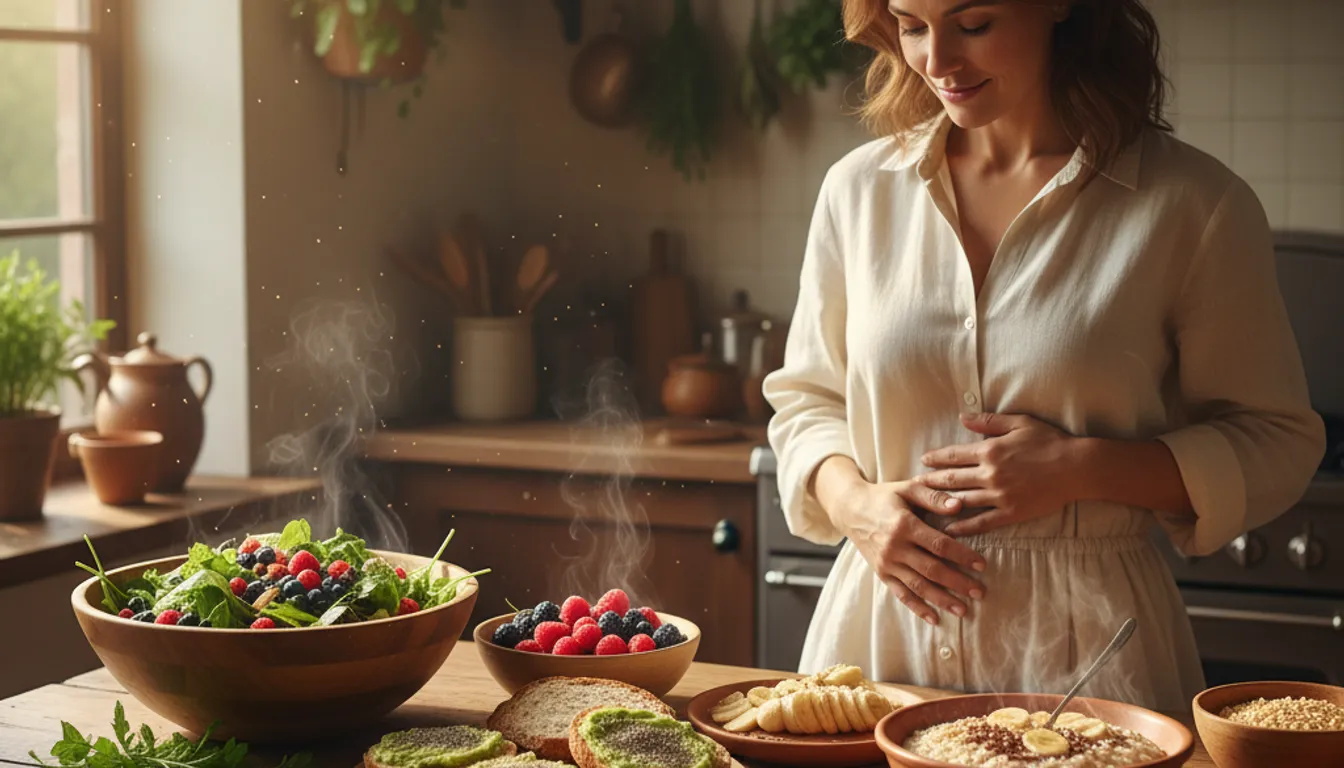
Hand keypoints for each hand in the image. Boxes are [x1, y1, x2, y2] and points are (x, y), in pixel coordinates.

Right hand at [831, 478, 987, 626]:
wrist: (850, 509)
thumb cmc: (884, 497)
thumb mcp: (907, 489)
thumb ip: (934, 497)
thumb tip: (959, 506)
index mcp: (904, 525)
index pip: (939, 545)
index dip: (962, 556)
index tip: (982, 565)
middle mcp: (895, 548)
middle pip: (932, 569)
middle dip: (958, 583)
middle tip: (979, 592)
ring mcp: (887, 563)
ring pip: (918, 586)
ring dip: (941, 600)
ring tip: (963, 610)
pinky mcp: (881, 573)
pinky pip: (901, 594)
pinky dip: (917, 608)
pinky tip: (934, 619)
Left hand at [916, 412, 1082, 536]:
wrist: (1077, 468)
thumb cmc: (1050, 441)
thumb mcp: (1019, 423)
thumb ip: (988, 421)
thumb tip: (962, 417)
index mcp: (990, 450)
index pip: (954, 455)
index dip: (936, 458)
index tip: (923, 461)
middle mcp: (990, 474)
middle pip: (952, 479)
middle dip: (931, 481)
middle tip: (914, 484)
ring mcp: (999, 495)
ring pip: (962, 500)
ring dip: (940, 502)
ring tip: (924, 505)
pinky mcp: (1011, 513)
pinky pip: (982, 522)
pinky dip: (963, 526)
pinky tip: (949, 529)